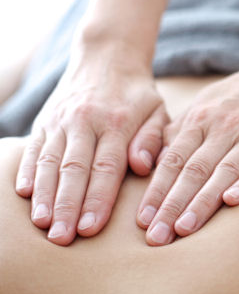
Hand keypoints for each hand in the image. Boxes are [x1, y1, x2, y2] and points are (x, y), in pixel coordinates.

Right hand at [15, 49, 168, 245]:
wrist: (107, 56)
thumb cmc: (138, 94)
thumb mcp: (158, 112)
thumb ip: (153, 140)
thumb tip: (141, 167)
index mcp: (118, 123)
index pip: (106, 168)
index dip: (97, 199)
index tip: (91, 229)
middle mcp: (86, 122)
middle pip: (74, 170)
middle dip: (67, 206)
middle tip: (62, 238)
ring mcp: (62, 120)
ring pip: (50, 161)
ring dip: (44, 195)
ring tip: (42, 224)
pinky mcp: (46, 120)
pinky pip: (34, 147)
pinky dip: (28, 170)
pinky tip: (25, 194)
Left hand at [136, 58, 238, 244]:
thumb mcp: (205, 105)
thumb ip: (177, 133)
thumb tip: (149, 164)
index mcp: (201, 120)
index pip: (173, 161)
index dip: (156, 191)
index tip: (142, 221)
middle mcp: (225, 127)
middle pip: (194, 170)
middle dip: (172, 205)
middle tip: (156, 237)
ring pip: (225, 171)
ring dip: (203, 201)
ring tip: (184, 229)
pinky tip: (234, 201)